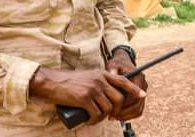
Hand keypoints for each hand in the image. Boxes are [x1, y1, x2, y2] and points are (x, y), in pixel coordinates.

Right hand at [29, 67, 145, 124]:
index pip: (124, 81)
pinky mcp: (84, 98)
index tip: (142, 96)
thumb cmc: (69, 82)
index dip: (134, 89)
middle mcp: (100, 80)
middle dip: (117, 111)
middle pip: (118, 98)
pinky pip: (96, 113)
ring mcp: (93, 89)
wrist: (52, 82)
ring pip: (108, 108)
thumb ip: (99, 82)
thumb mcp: (89, 77)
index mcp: (102, 74)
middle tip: (111, 116)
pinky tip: (91, 120)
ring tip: (97, 118)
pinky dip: (95, 120)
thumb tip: (109, 95)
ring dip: (104, 117)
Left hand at [106, 49, 147, 119]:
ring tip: (113, 117)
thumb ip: (113, 69)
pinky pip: (137, 110)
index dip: (124, 103)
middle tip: (112, 116)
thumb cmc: (117, 64)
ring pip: (139, 109)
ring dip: (126, 115)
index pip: (135, 95)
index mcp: (139, 77)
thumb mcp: (114, 65)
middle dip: (125, 112)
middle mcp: (143, 85)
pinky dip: (128, 115)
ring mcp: (142, 92)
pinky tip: (117, 116)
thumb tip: (112, 73)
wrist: (122, 63)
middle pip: (138, 104)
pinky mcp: (139, 97)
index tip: (112, 107)